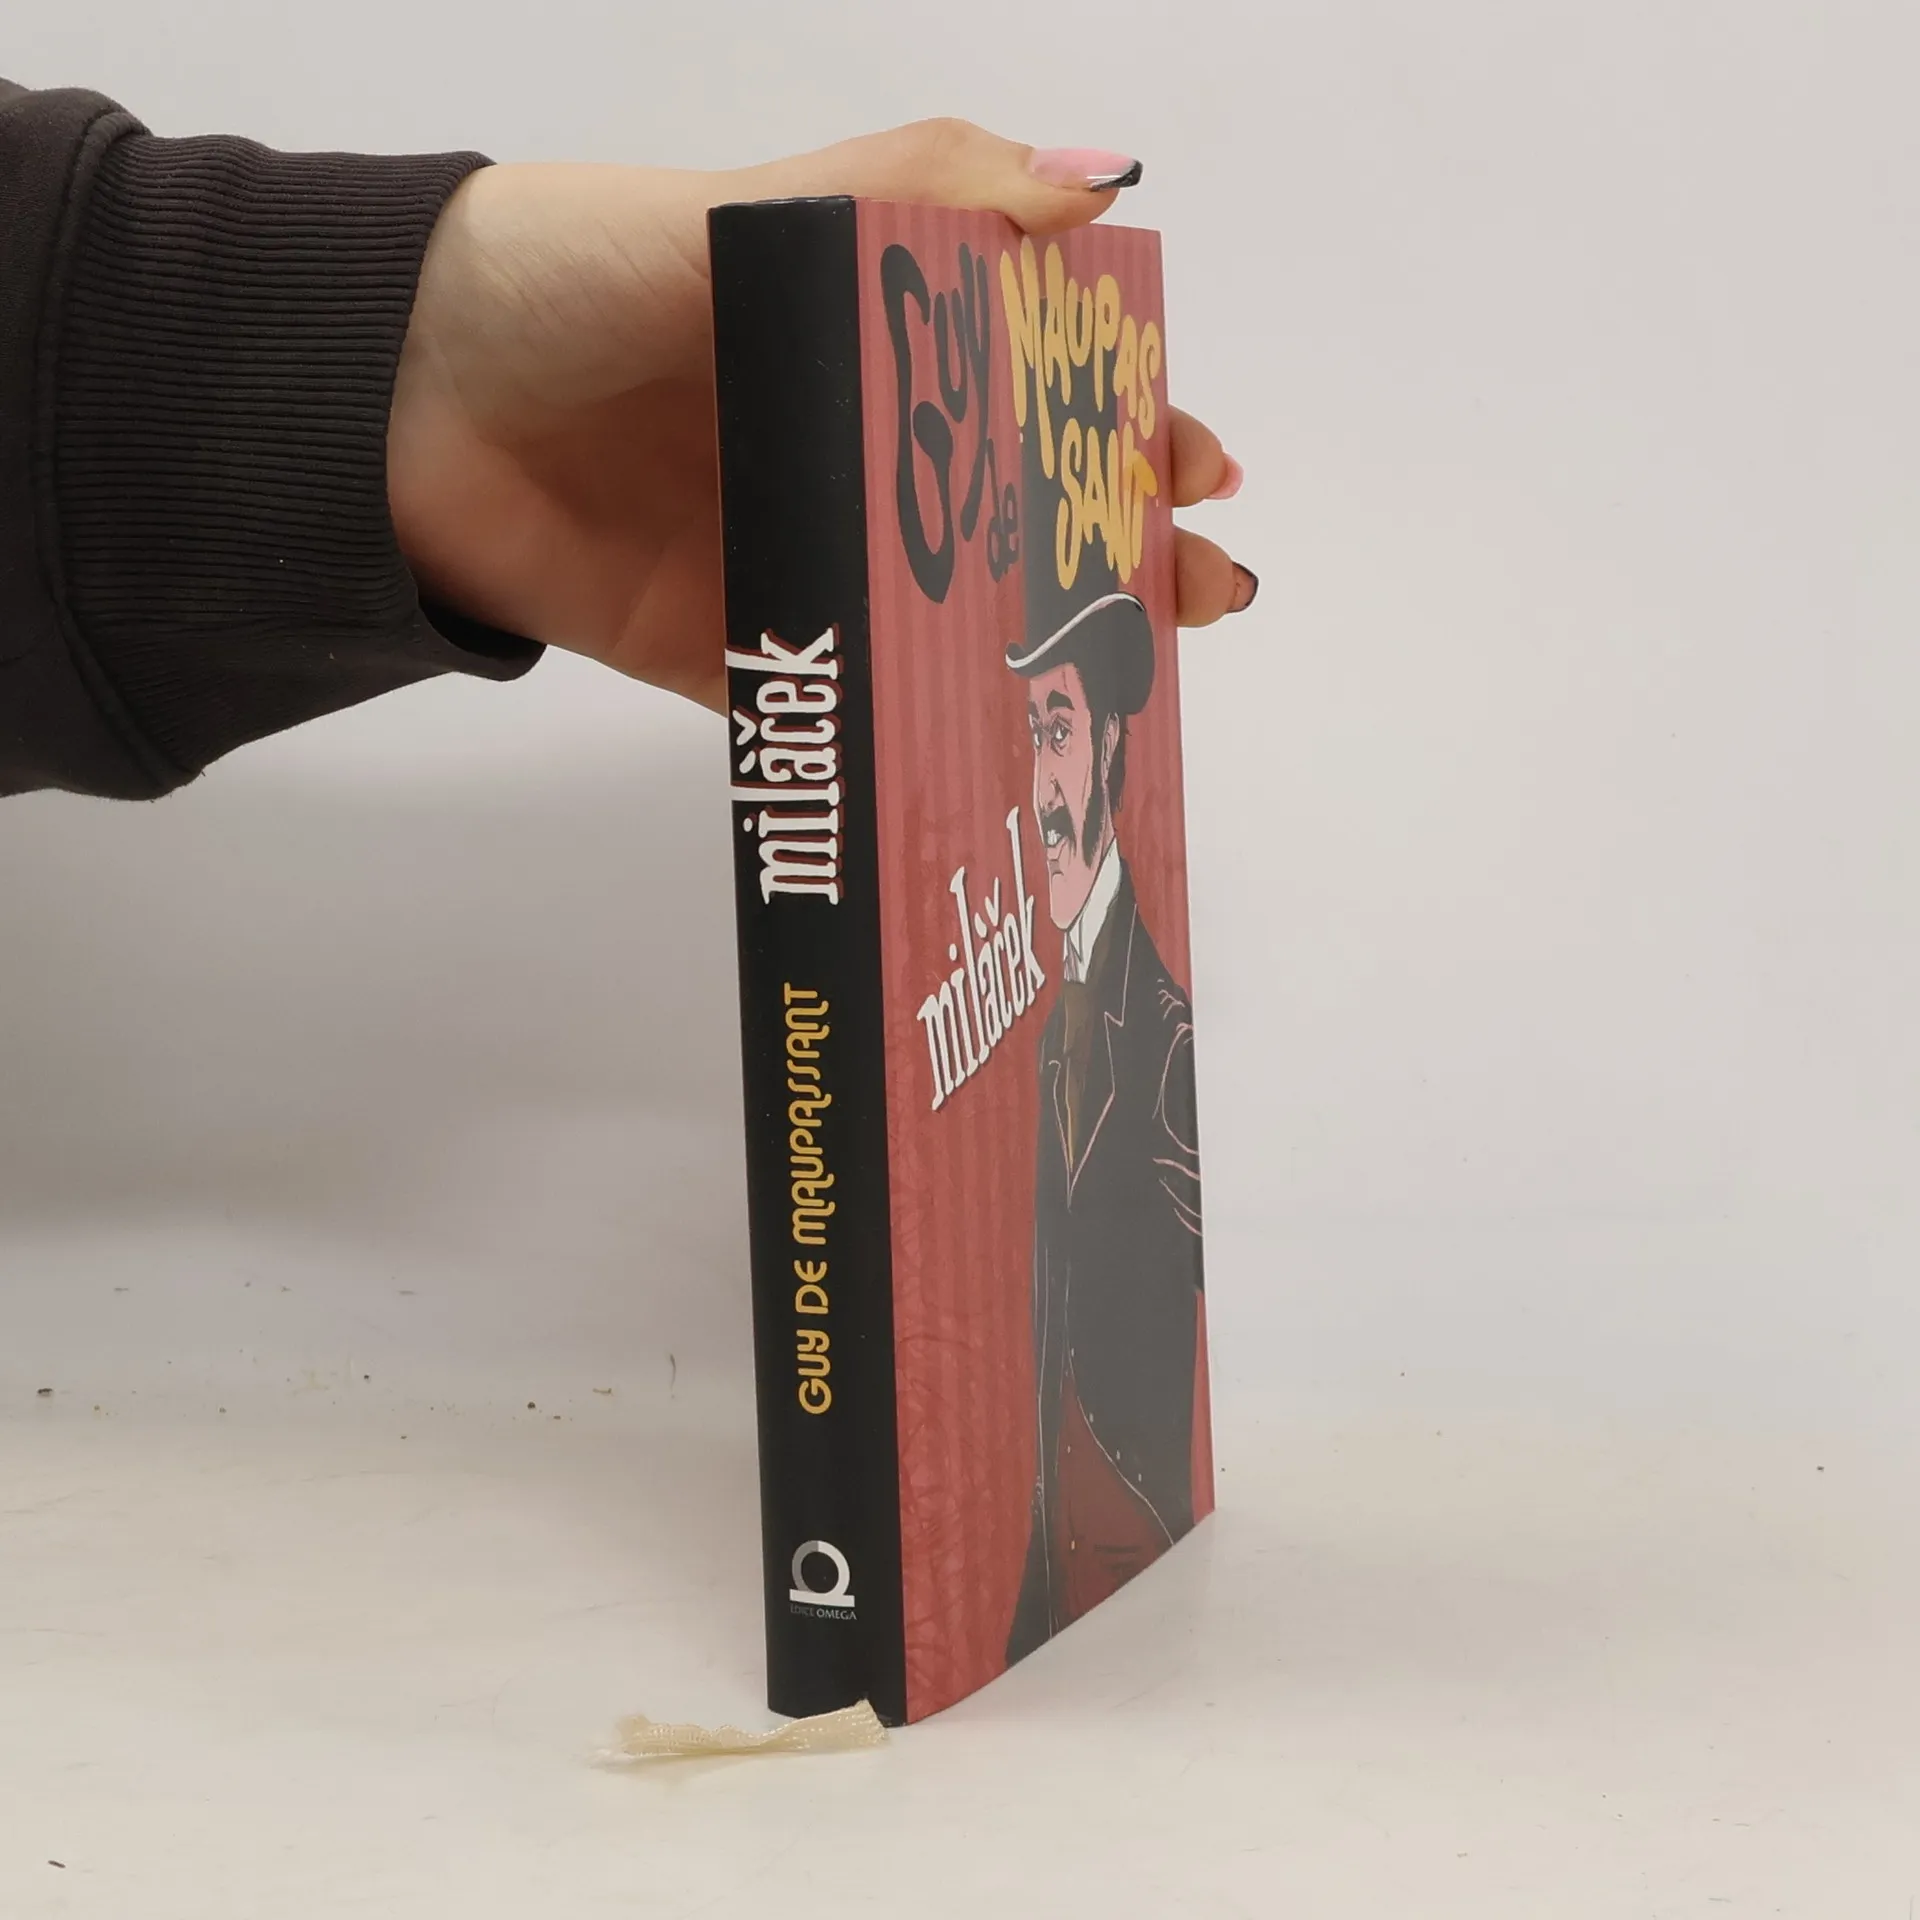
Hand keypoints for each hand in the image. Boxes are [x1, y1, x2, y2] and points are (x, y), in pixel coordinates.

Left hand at [388, 120, 1255, 712]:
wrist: (403, 395)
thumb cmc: (584, 273)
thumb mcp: (761, 207)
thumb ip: (925, 189)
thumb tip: (1100, 186)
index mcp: (875, 351)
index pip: (1040, 394)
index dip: (1128, 430)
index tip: (1198, 469)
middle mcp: (857, 462)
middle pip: (1022, 522)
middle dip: (1122, 560)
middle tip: (1197, 597)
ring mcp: (803, 564)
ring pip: (954, 628)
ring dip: (1048, 661)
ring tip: (1126, 688)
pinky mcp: (739, 655)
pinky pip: (846, 709)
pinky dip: (918, 740)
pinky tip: (1002, 760)